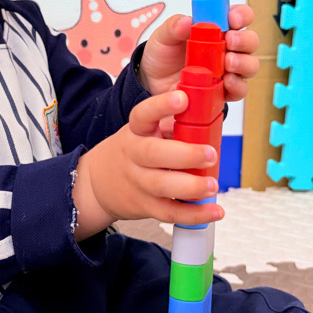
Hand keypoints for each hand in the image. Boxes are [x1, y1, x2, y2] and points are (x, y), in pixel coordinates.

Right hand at [72, 89, 221, 239]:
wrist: (97, 183)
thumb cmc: (130, 153)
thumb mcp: (142, 132)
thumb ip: (169, 125)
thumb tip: (203, 115)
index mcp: (135, 132)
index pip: (144, 114)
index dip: (162, 105)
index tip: (182, 98)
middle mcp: (133, 156)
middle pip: (154, 154)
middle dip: (185, 154)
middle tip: (211, 154)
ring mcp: (137, 182)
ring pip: (161, 186)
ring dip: (190, 187)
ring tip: (212, 185)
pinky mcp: (145, 206)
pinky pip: (169, 212)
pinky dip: (194, 215)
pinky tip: (215, 211)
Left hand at [138, 4, 259, 100]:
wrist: (151, 83)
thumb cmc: (163, 55)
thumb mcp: (163, 36)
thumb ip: (174, 26)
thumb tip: (187, 21)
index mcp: (216, 28)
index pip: (239, 17)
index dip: (241, 15)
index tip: (232, 19)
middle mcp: (227, 48)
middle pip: (250, 41)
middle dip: (244, 40)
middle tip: (230, 41)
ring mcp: (227, 70)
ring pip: (250, 65)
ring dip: (243, 62)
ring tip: (228, 63)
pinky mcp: (224, 91)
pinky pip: (240, 89)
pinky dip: (237, 85)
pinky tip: (227, 82)